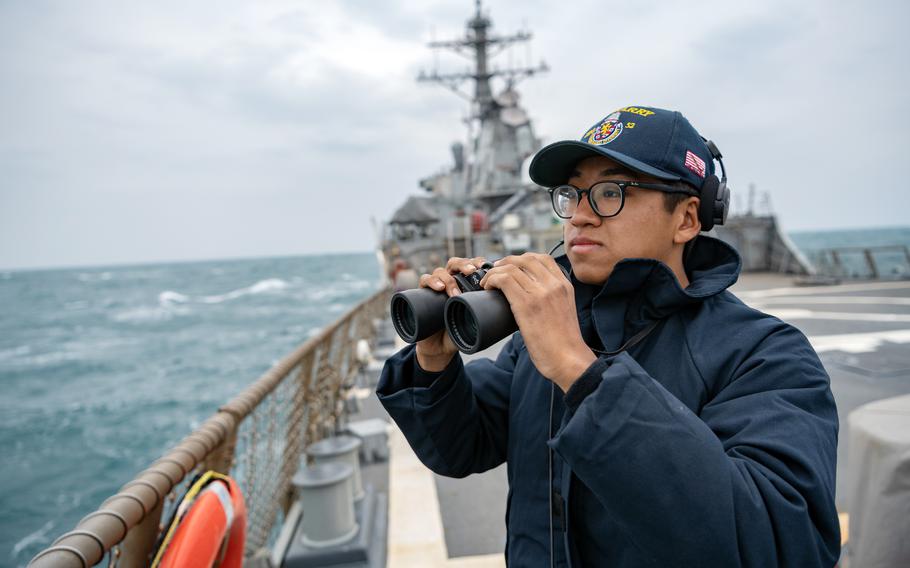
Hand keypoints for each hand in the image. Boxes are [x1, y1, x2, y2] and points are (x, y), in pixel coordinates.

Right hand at [415, 256, 487, 371]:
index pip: (471, 265)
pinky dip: (430, 281)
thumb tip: (516, 318)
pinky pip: (424, 280)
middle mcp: (450, 281)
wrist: (440, 347)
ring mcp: (436, 286)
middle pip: (456, 263)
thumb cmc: (460, 331)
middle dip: (464, 265)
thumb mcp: (478, 322)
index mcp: (465, 283)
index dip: (478, 262)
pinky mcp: (422, 294)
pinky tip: (438, 288)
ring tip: (454, 291)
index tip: (487, 266)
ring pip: (440, 271)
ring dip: (448, 278)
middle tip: (472, 272)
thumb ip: (492, 318)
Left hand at [479, 253, 595, 391]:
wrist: (569, 360)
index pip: (543, 258)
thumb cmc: (564, 343)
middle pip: (525, 259)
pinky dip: (492, 279)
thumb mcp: (564, 311)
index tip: (511, 266)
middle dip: (506, 262)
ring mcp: (540, 293)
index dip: (522, 259)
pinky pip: (504, 280)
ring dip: (494, 271)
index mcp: (564, 285)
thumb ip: (551, 299)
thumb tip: (529, 298)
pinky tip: (487, 287)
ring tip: (487, 281)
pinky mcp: (526, 304)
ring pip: (512, 268)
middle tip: (494, 271)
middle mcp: (553, 285)